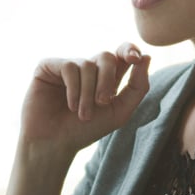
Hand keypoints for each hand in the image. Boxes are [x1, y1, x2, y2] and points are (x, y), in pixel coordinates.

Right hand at [20, 43, 150, 156]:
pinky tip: (71, 106)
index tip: (136, 59)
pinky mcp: (48, 66)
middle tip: (103, 102)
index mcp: (105, 77)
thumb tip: (147, 56)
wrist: (54, 144)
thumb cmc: (85, 131)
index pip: (121, 53)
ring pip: (88, 64)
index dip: (129, 50)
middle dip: (108, 79)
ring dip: (88, 92)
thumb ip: (137, 87)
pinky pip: (69, 67)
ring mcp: (67, 66)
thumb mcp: (120, 112)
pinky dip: (74, 88)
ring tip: (83, 114)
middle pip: (107, 56)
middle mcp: (87, 68)